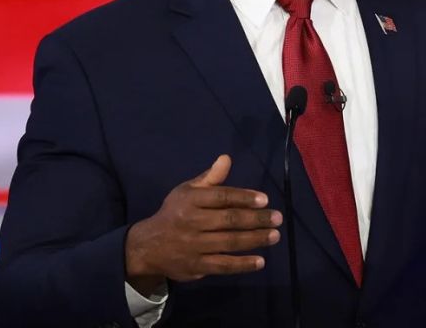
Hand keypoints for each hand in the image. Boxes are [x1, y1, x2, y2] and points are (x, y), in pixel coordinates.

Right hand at [124, 155, 281, 293]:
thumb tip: (227, 159)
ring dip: (255, 239)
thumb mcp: (187, 191)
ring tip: (274, 236)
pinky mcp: (196, 266)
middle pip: (229, 220)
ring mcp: (194, 246)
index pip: (221, 197)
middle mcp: (192, 222)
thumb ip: (210, 178)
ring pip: (229, 242)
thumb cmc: (174, 214)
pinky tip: (260, 261)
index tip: (265, 200)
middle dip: (256, 219)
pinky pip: (223, 265)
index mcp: (190, 200)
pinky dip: (242, 264)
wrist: (148, 247)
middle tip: (277, 218)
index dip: (244, 197)